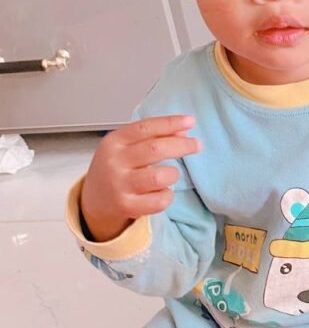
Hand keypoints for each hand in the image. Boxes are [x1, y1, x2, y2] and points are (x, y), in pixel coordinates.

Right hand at [80, 115, 200, 241]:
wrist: (93, 201)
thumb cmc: (116, 169)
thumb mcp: (127, 147)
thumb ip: (153, 137)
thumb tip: (184, 129)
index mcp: (114, 142)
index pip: (145, 128)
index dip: (170, 123)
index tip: (190, 121)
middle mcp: (115, 162)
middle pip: (155, 149)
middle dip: (182, 145)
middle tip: (196, 145)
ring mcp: (119, 185)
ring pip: (160, 176)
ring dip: (173, 174)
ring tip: (169, 175)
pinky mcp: (126, 206)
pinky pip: (160, 201)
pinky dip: (167, 195)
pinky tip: (162, 192)